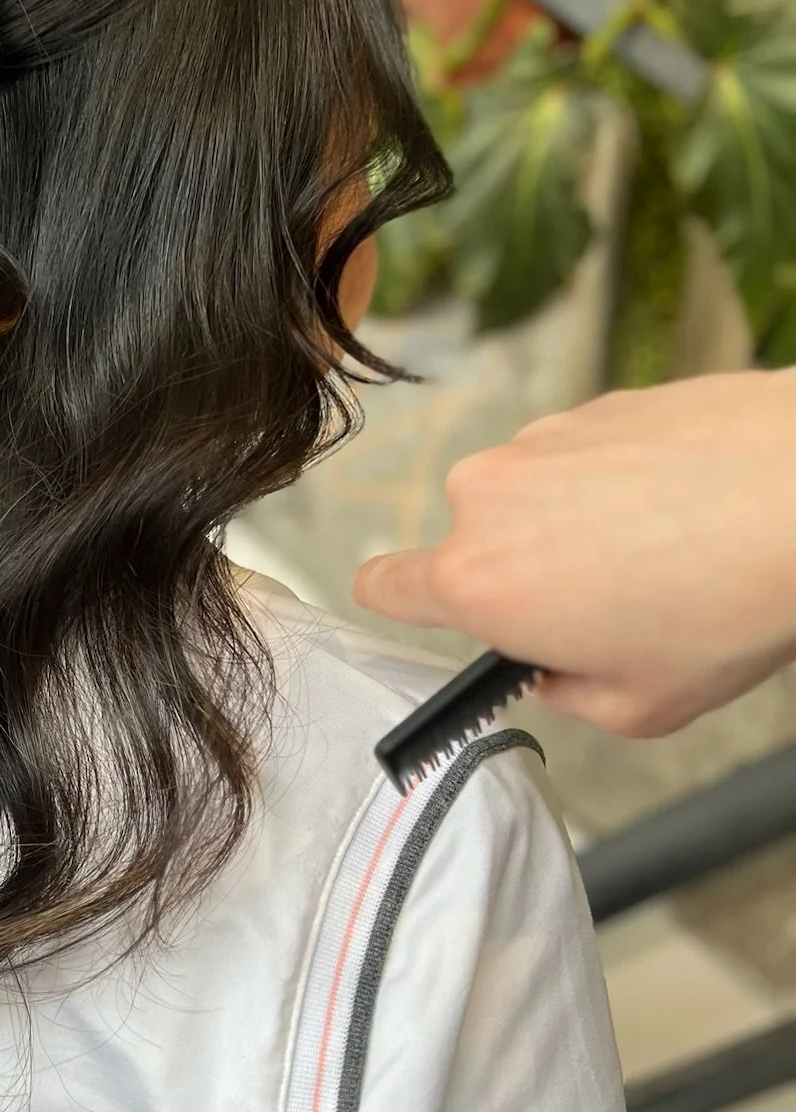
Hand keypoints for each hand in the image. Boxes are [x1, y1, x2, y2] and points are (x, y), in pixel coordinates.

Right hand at [351, 371, 795, 736]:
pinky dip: (623, 484)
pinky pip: (586, 460)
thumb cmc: (728, 600)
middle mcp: (488, 497)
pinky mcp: (595, 405)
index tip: (424, 605)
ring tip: (668, 556)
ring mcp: (539, 442)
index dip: (401, 600)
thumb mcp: (642, 706)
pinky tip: (688, 509)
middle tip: (613, 607)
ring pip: (537, 500)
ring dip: (579, 528)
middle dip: (530, 576)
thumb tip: (561, 667)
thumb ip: (569, 695)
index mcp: (479, 582)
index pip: (384, 586)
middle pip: (479, 545)